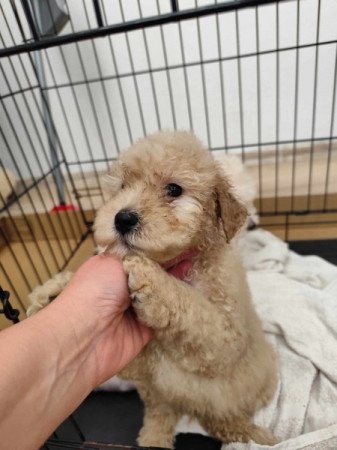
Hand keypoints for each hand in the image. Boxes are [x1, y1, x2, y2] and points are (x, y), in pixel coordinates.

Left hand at [55, 254, 190, 386]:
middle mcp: (123, 286)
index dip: (157, 247)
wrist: (85, 336)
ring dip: (176, 281)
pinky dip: (177, 302)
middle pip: (153, 272)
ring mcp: (135, 307)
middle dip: (170, 264)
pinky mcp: (147, 328)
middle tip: (191, 251)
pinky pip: (166, 312)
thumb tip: (160, 255)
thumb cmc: (94, 291)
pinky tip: (193, 287)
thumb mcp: (115, 262)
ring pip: (162, 291)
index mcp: (112, 266)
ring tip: (195, 264)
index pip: (139, 253)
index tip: (177, 238)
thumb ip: (140, 258)